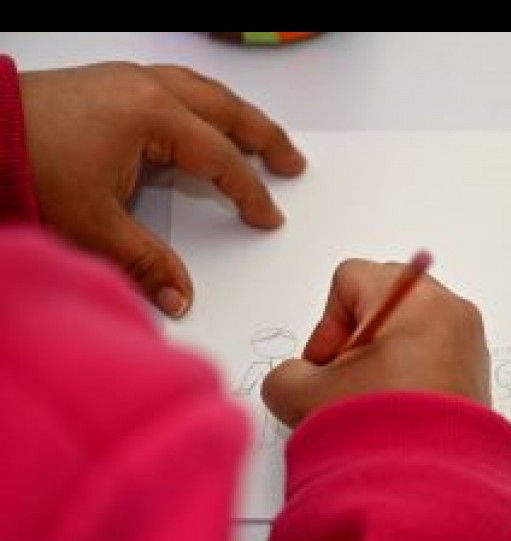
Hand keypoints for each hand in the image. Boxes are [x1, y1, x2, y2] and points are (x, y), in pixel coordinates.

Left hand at [20, 62, 304, 316]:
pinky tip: (203, 117)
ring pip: (202, 90)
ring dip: (236, 113)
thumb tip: (179, 301)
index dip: (249, 191)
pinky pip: (176, 85)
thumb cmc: (27, 167)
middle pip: (225, 109)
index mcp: (151, 116)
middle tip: (292, 161)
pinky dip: (203, 103)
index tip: (268, 216)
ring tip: (259, 134)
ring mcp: (127, 79)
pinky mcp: (109, 83)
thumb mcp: (91, 225)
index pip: (219, 157)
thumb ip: (145, 262)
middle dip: (263, 136)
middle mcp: (146, 88)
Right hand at [263, 260, 491, 427]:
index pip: (350, 280)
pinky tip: (398, 411)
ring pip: (407, 328)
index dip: (327, 324)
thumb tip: (298, 377)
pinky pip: (433, 352)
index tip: (329, 366)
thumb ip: (285, 374)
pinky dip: (410, 374)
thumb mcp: (304, 397)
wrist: (434, 490)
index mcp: (412, 298)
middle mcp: (449, 309)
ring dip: (382, 359)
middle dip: (356, 338)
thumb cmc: (383, 435)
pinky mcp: (477, 370)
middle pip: (382, 300)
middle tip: (349, 381)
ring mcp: (469, 340)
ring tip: (375, 402)